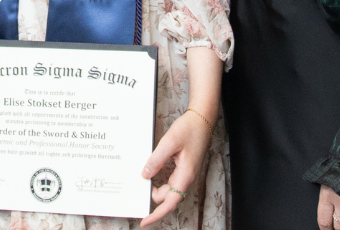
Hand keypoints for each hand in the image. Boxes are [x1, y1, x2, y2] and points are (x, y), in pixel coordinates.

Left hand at [139, 110, 212, 226]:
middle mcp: (186, 178)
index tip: (144, 221)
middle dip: (153, 197)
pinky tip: (151, 174)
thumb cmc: (189, 129)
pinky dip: (160, 181)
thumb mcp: (170, 142)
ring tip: (143, 180)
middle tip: (137, 189)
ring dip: (156, 189)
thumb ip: (157, 160)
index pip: (170, 203)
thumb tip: (145, 175)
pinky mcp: (183, 169)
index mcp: (185, 176)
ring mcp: (186, 174)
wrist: (201, 120)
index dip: (156, 214)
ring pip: (168, 190)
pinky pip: (170, 182)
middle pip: (167, 198)